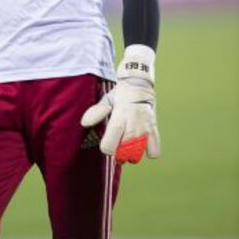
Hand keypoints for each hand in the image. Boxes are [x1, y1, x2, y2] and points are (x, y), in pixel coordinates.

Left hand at [81, 45, 159, 163]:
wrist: (139, 83)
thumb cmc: (119, 94)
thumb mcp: (106, 100)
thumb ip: (96, 112)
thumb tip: (84, 123)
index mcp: (119, 117)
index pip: (110, 143)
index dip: (106, 148)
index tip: (106, 144)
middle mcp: (133, 124)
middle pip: (124, 152)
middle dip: (119, 155)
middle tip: (117, 147)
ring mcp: (145, 127)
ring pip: (138, 154)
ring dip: (132, 155)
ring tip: (129, 147)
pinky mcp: (154, 129)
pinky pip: (154, 151)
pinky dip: (148, 152)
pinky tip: (142, 145)